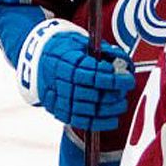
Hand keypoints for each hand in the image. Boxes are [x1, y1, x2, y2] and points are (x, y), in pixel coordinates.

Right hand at [17, 18, 134, 129]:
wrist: (37, 61)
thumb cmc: (65, 49)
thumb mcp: (80, 42)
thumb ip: (100, 51)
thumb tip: (121, 60)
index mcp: (66, 62)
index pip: (93, 75)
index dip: (112, 79)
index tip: (127, 78)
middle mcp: (61, 82)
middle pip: (93, 94)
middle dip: (114, 93)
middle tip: (126, 89)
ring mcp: (60, 99)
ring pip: (89, 109)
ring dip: (110, 108)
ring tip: (122, 103)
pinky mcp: (60, 112)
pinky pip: (81, 121)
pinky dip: (99, 123)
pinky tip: (113, 120)